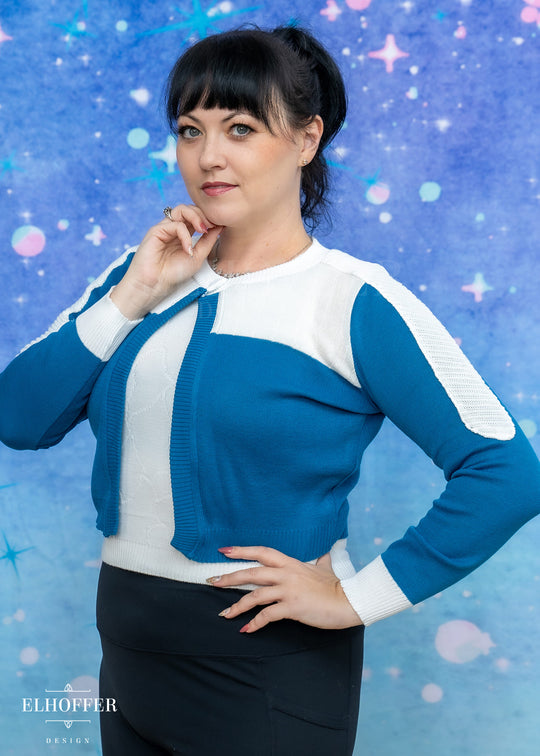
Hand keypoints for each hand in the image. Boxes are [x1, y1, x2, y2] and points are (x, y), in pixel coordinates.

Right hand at [111, 204, 222, 318]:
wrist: (155, 284)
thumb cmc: (173, 273)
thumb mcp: (198, 257)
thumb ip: (208, 241)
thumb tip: (220, 226)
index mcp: (184, 234)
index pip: (198, 216)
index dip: (209, 218)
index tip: (221, 226)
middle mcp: (174, 228)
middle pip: (191, 208)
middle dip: (204, 215)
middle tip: (213, 226)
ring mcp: (165, 228)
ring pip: (182, 209)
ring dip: (196, 216)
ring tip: (203, 230)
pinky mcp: (156, 230)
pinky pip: (175, 225)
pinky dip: (185, 235)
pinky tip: (188, 249)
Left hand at [207, 546, 362, 633]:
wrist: (349, 601)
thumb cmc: (336, 586)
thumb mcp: (326, 568)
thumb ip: (321, 560)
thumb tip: (326, 553)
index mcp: (291, 563)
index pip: (262, 552)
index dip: (242, 550)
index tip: (224, 550)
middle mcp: (286, 574)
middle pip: (252, 572)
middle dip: (230, 577)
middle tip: (213, 582)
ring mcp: (288, 590)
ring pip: (255, 595)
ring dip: (237, 605)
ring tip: (224, 614)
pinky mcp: (292, 608)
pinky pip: (267, 616)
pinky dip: (255, 623)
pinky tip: (246, 629)